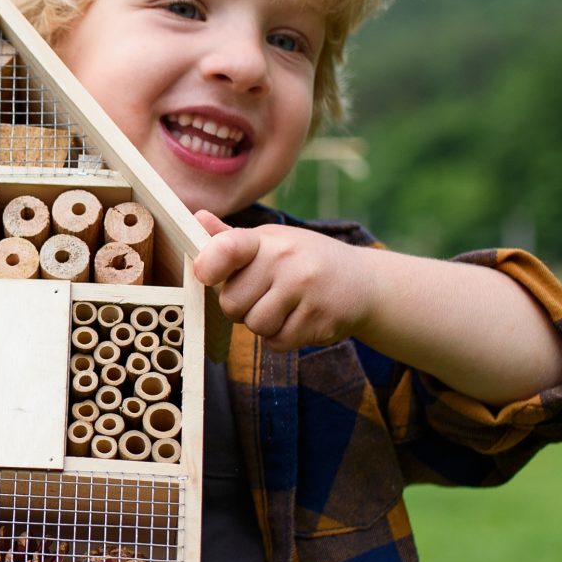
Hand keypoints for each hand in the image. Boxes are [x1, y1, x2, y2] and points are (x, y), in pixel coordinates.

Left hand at [191, 210, 376, 351]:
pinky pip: (277, 343)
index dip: (208, 266)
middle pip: (231, 304)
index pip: (226, 249)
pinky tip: (299, 319)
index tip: (206, 275)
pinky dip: (282, 338)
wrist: (364, 283)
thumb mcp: (273, 242)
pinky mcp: (319, 320)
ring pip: (255, 326)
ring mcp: (305, 291)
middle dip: (241, 308)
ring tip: (283, 307)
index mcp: (269, 240)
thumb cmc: (305, 260)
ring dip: (263, 325)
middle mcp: (287, 261)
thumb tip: (197, 218)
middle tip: (263, 296)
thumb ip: (232, 239)